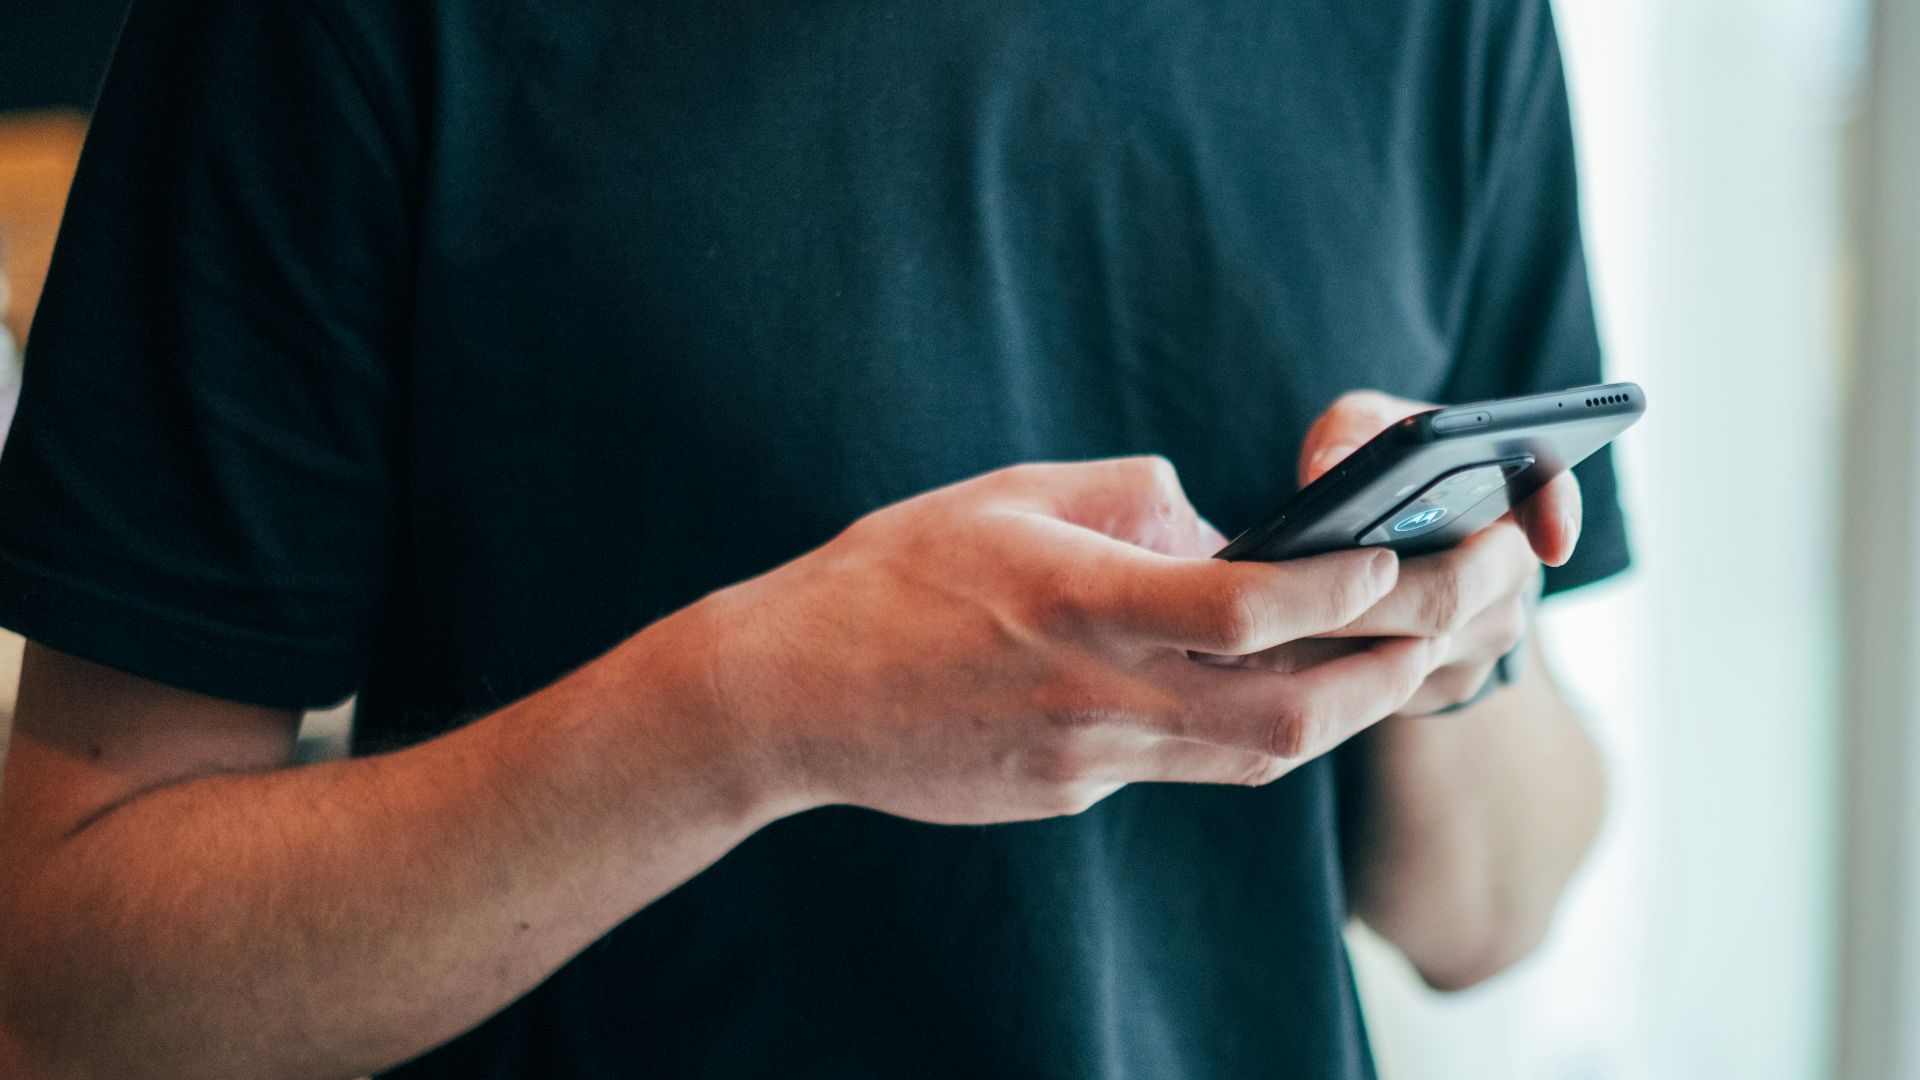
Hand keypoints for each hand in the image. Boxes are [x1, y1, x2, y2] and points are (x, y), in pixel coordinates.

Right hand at [679, 456, 1452, 824]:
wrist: (788, 697)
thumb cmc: (888, 576)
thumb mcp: (1006, 496)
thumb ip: (1126, 499)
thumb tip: (1213, 521)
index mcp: (1081, 605)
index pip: (1248, 610)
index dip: (1342, 587)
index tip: (1396, 554)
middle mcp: (1097, 696)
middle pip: (1287, 717)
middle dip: (1387, 674)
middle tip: (1445, 623)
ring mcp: (1086, 763)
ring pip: (1254, 761)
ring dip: (1339, 713)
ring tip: (1391, 662)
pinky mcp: (1070, 795)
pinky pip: (1185, 769)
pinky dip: (1243, 730)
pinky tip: (1263, 691)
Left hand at [1274, 391, 1582, 716]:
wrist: (1378, 548)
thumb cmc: (1375, 473)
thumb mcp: (1363, 430)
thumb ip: (1352, 432)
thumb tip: (1327, 472)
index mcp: (1508, 493)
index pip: (1551, 494)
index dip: (1557, 516)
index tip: (1550, 541)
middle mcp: (1511, 569)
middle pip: (1452, 593)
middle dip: (1368, 594)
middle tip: (1294, 589)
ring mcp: (1486, 637)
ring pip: (1417, 650)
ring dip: (1341, 638)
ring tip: (1266, 622)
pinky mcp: (1448, 685)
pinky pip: (1393, 687)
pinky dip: (1333, 671)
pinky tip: (1278, 654)